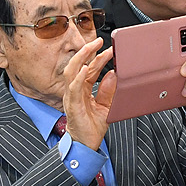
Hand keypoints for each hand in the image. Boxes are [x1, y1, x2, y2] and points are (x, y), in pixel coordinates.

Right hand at [61, 37, 117, 151]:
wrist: (86, 145)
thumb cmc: (92, 127)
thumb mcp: (106, 106)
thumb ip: (109, 91)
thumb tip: (113, 75)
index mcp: (83, 89)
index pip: (90, 68)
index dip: (99, 57)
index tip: (110, 49)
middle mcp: (75, 90)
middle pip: (79, 65)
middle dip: (88, 51)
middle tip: (98, 40)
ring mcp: (72, 96)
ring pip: (71, 71)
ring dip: (81, 58)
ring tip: (90, 48)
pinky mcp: (72, 104)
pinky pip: (73, 87)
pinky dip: (79, 76)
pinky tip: (86, 69)